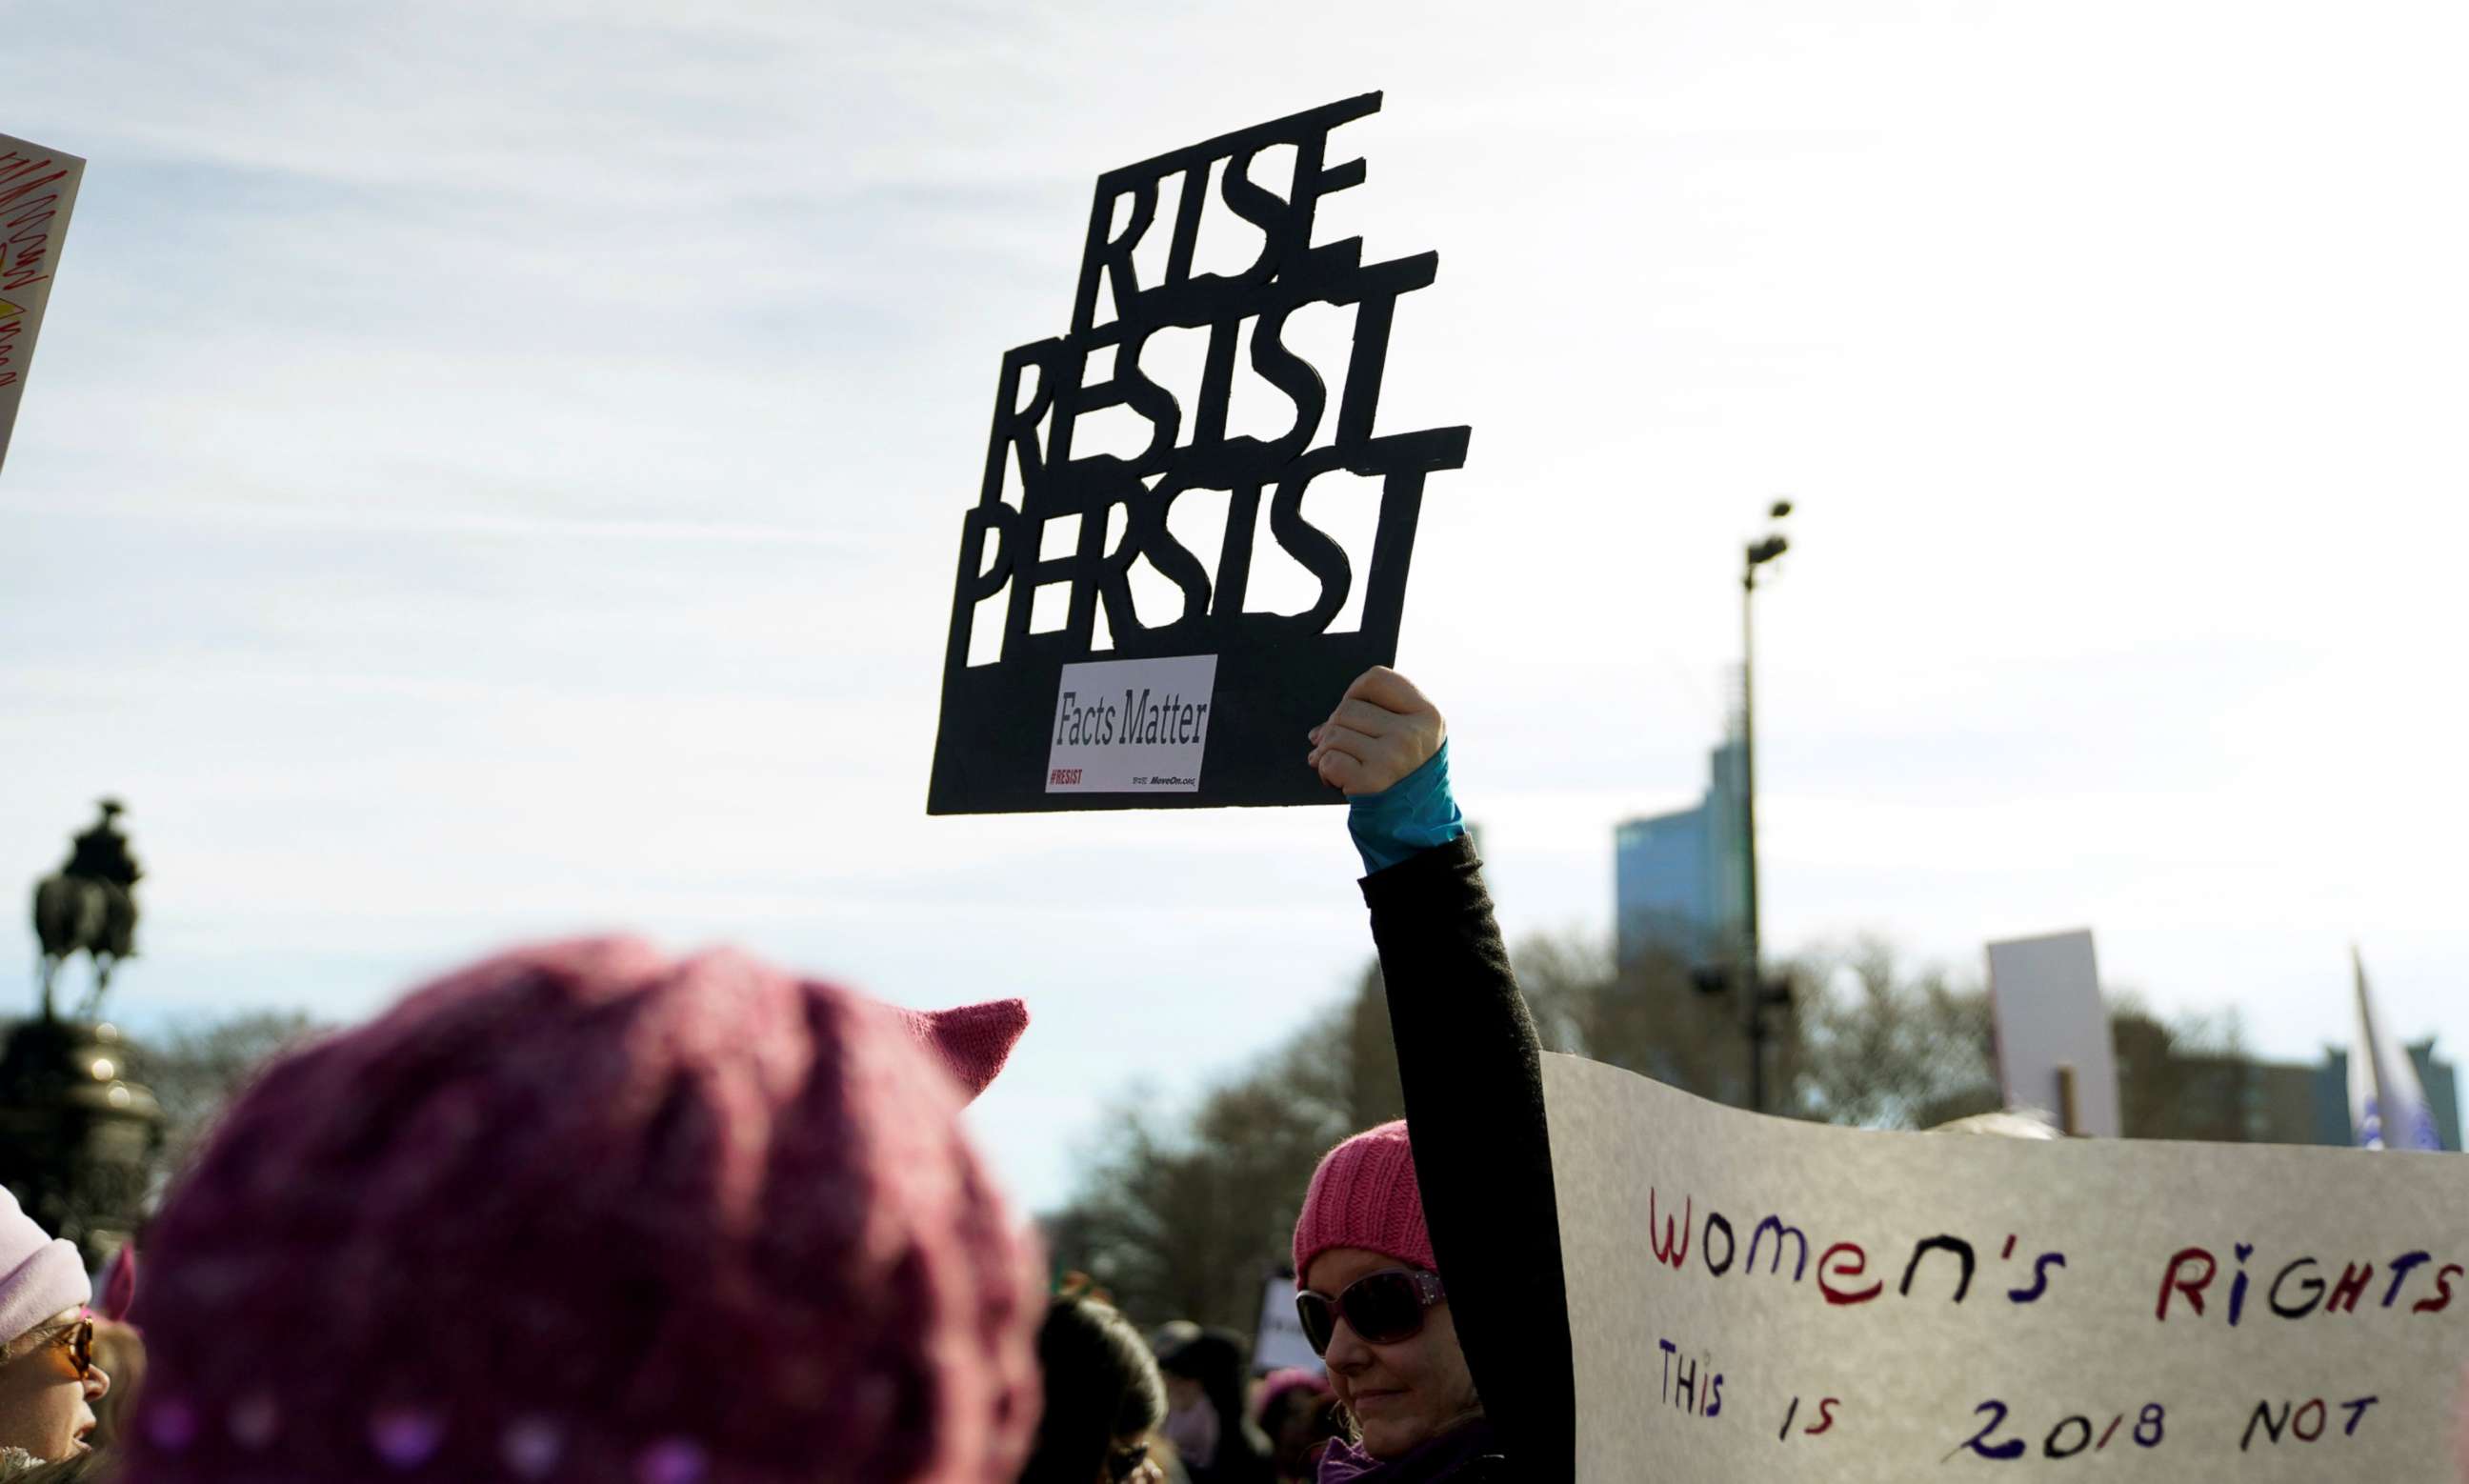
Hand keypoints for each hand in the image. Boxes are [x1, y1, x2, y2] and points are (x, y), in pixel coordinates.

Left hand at [1307, 666, 1444, 795]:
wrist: (1417, 827)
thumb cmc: (1407, 777)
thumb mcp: (1411, 738)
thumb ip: (1377, 718)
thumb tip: (1318, 731)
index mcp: (1427, 715)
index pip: (1377, 678)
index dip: (1356, 692)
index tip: (1358, 714)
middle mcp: (1412, 734)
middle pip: (1348, 706)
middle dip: (1336, 726)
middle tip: (1343, 747)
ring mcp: (1392, 758)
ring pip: (1334, 733)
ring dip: (1327, 750)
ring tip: (1341, 765)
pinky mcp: (1371, 782)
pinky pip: (1329, 760)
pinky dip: (1325, 770)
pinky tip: (1337, 780)